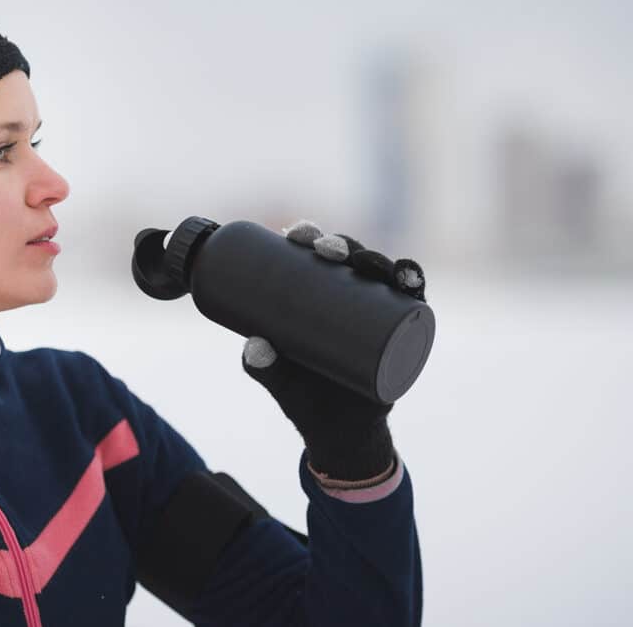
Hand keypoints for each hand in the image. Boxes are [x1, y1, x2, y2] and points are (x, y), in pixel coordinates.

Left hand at [241, 220, 427, 481]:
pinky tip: (409, 278)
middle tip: (326, 249)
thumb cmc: (304, 397)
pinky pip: (414, 303)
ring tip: (366, 263)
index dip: (307, 236)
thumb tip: (254, 345)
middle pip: (349, 257)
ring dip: (378, 258)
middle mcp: (350, 298)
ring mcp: (379, 313)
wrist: (340, 435)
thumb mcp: (280, 381)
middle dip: (341, 243)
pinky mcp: (404, 333)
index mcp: (315, 296)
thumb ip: (264, 366)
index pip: (312, 256)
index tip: (294, 235)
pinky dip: (415, 284)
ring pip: (382, 273)